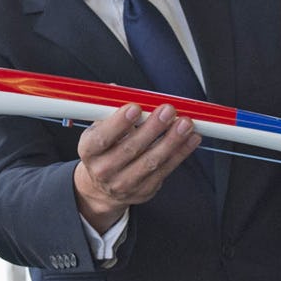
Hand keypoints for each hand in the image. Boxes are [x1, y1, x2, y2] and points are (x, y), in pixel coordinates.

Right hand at [73, 104, 199, 232]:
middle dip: (153, 127)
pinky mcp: (144, 190)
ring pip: (151, 161)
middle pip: (130, 148)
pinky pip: (166, 170)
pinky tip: (191, 139)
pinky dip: (181, 153)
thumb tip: (118, 89)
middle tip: (168, 110)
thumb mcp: (99, 129)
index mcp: (89, 151)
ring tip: (185, 124)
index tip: (135, 107)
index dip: (119, 123)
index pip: (102, 138)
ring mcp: (124, 183)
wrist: (101, 187)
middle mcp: (104, 170)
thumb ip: (110, 110)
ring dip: (171, 140)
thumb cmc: (104, 150)